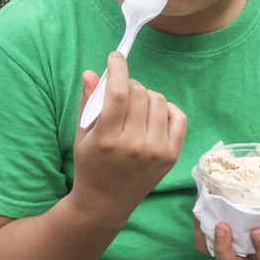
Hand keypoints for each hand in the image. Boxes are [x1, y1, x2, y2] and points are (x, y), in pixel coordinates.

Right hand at [71, 52, 186, 224]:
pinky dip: (166, 109)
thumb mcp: (82, 135)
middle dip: (129, 83)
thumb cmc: (90, 165)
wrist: (106, 202)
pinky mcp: (171, 156)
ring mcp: (156, 151)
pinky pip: (177, 117)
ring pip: (158, 100)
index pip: (117, 93)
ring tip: (135, 107)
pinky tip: (153, 114)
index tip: (115, 57)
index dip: (117, 69)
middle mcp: (134, 145)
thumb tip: (91, 73)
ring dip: (146, 95)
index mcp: (107, 139)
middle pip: (139, 93)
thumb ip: (87, 103)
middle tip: (121, 89)